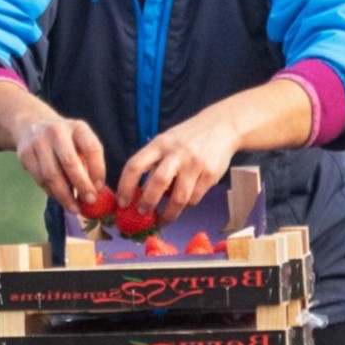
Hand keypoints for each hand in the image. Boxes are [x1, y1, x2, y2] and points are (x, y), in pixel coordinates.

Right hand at [12, 115, 107, 212]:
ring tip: (74, 208)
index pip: (92, 149)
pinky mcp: (24, 153)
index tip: (99, 189)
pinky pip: (39, 178)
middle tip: (89, 202)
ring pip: (51, 174)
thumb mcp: (79, 142)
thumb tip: (95, 191)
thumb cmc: (64, 140)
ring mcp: (38, 141)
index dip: (98, 170)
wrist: (30, 125)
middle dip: (81, 185)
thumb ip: (88, 162)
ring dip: (64, 195)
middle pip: (70, 162)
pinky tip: (59, 198)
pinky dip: (50, 192)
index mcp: (78, 127)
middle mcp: (57, 131)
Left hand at [117, 106, 242, 225]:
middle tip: (142, 213)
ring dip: (169, 213)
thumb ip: (152, 162)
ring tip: (163, 219)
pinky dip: (186, 206)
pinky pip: (195, 197)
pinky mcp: (211, 173)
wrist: (222, 125)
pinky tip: (183, 206)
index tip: (122, 203)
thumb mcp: (166, 142)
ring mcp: (195, 163)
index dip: (125, 187)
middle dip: (148, 203)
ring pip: (179, 197)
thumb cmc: (187, 139)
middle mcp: (176, 153)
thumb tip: (135, 193)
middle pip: (157, 183)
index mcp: (159, 144)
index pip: (135, 166)